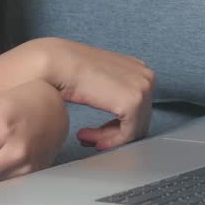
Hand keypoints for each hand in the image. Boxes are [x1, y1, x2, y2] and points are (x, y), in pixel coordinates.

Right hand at [32, 37, 154, 150]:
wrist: (57, 63)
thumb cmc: (70, 68)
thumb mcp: (100, 79)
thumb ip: (113, 90)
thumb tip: (116, 112)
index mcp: (138, 69)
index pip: (138, 107)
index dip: (116, 124)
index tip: (98, 134)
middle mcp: (146, 77)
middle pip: (138, 120)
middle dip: (111, 133)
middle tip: (89, 139)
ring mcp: (143, 89)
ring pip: (133, 130)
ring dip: (107, 137)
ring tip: (85, 137)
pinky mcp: (133, 103)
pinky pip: (128, 134)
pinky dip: (110, 142)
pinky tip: (91, 139)